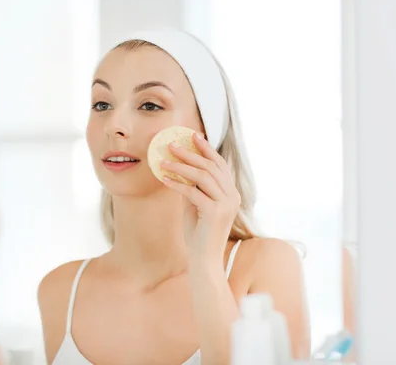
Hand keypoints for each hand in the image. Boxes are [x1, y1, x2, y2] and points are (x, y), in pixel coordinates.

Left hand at [160, 132, 240, 263]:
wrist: (203, 260)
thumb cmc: (199, 235)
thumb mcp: (195, 206)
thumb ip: (193, 188)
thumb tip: (180, 169)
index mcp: (232, 193)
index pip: (220, 165)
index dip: (207, 148)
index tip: (193, 135)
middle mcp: (233, 196)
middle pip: (211, 167)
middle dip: (190, 153)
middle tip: (172, 145)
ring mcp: (226, 204)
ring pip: (203, 176)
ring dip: (181, 166)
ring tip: (163, 161)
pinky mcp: (215, 213)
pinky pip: (193, 192)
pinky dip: (177, 183)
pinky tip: (164, 179)